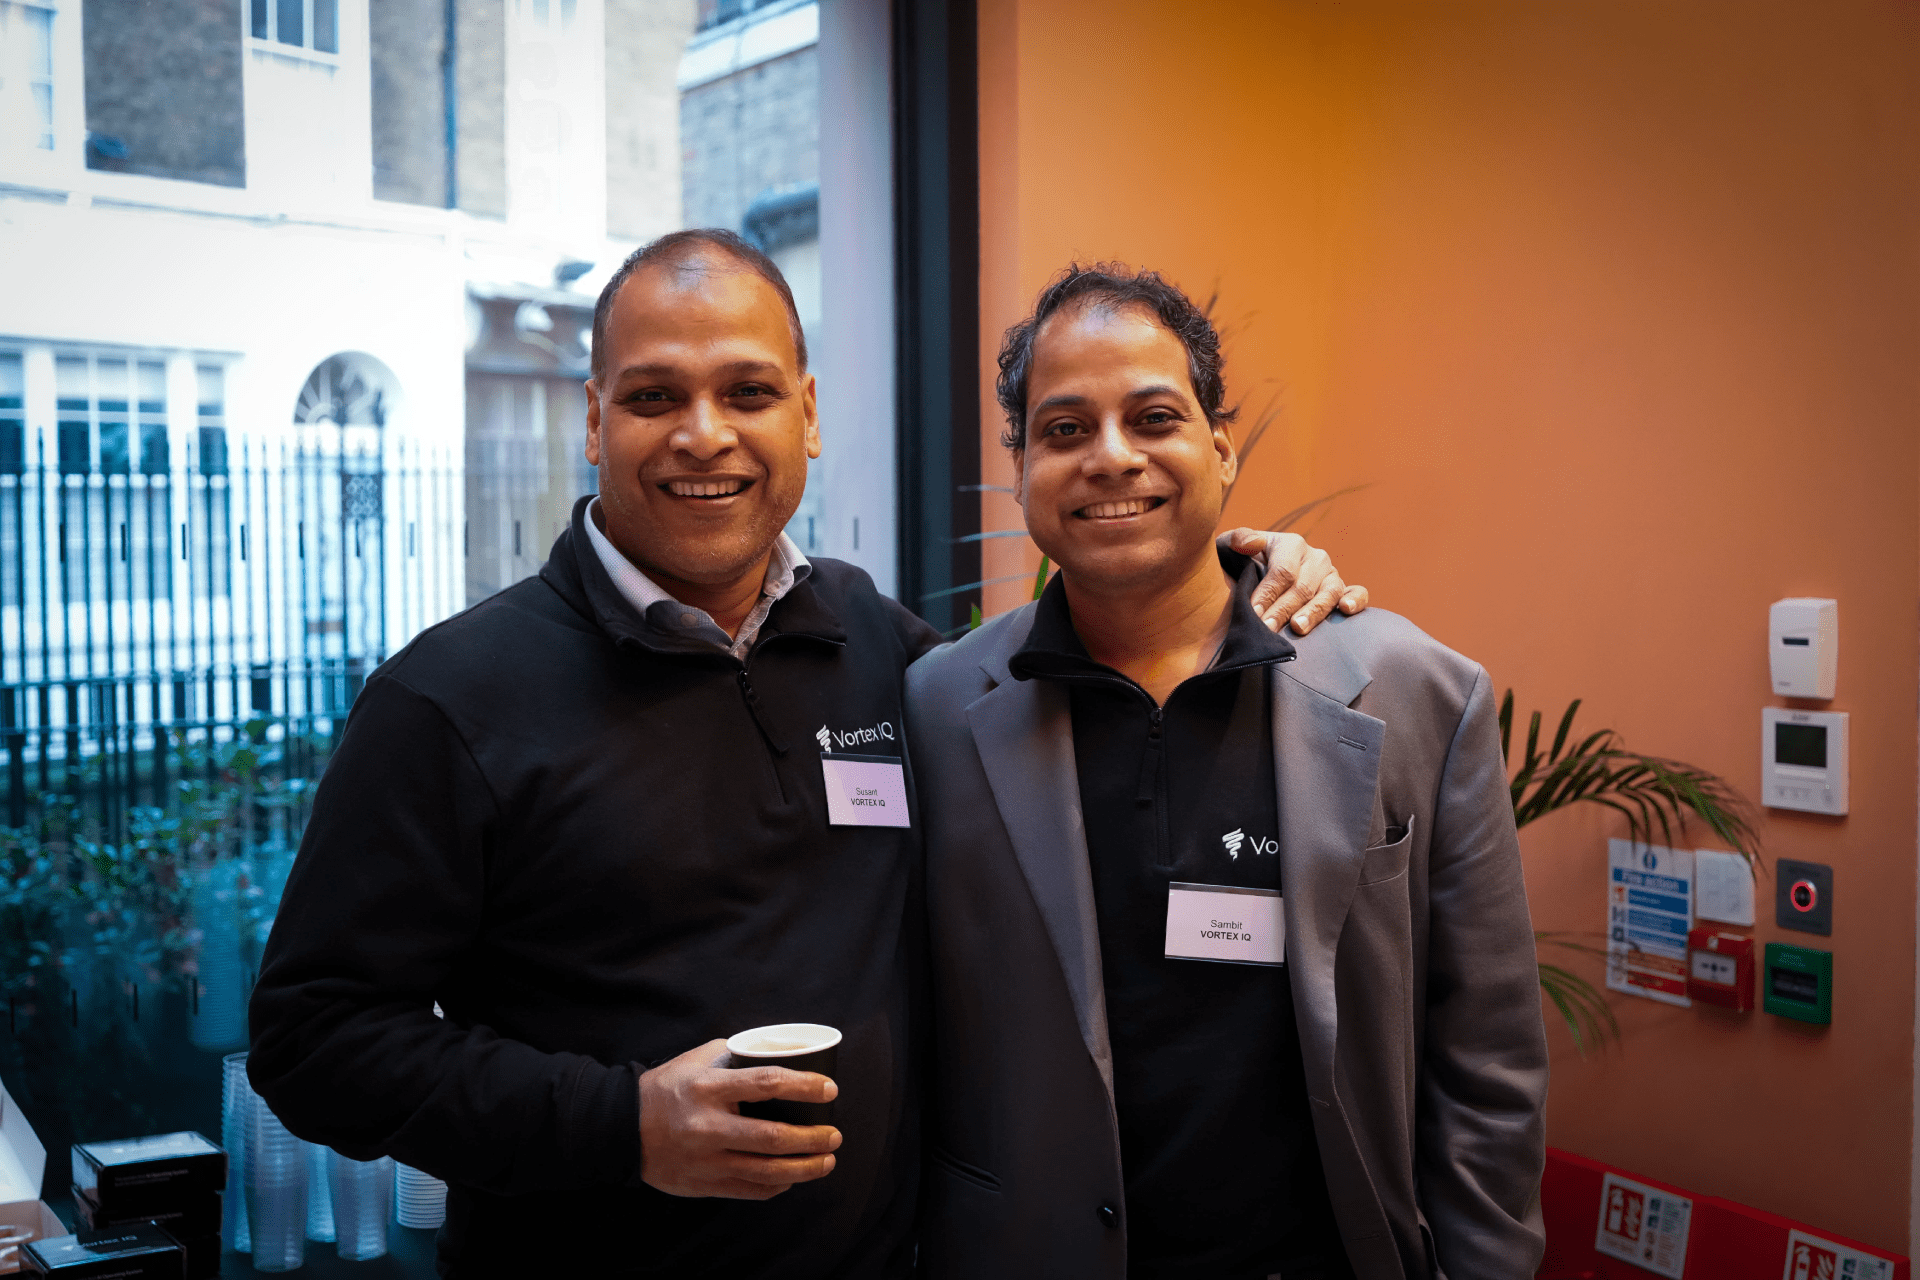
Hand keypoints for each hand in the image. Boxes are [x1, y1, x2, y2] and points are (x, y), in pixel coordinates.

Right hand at [637, 1039, 841, 1199]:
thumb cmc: (668, 1088)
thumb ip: (738, 1055)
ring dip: (805, 1168)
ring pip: (767, 1171)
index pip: (767, 1084)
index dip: (804, 1086)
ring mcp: (706, 1160)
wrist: (623, 1128)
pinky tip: (793, 1177)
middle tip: (835, 1135)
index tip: (829, 1090)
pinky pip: (750, 1191)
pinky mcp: (704, 1184)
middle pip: (774, 1137)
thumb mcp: (698, 1060)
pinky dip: (778, 1185)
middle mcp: (708, 1126)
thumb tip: (784, 1051)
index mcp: (708, 1088)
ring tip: (827, 1161)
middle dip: (813, 1138)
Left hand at [1220, 528, 1369, 634]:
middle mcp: (1315, 557)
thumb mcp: (1231, 548)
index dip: (1268, 593)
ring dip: (1315, 611)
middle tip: (1267, 630)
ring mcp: (1331, 574)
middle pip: (1303, 587)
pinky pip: (1358, 593)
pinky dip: (1356, 600)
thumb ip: (1237, 540)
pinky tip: (1345, 610)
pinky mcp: (1343, 590)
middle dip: (1283, 610)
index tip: (1253, 612)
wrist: (1255, 574)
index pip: (1282, 571)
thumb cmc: (1241, 563)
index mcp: (1290, 544)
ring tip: (1298, 627)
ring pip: (1330, 592)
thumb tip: (1252, 543)